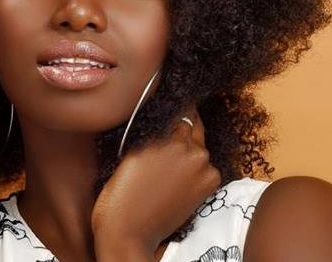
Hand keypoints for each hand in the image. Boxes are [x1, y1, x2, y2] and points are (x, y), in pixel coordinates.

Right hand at [91, 108, 220, 259]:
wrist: (129, 230)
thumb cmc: (122, 190)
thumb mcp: (135, 149)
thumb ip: (156, 131)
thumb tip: (170, 118)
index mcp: (171, 136)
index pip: (183, 110)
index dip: (179, 107)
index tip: (176, 102)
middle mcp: (192, 150)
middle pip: (193, 126)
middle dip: (183, 126)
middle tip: (167, 135)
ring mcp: (204, 168)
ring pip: (198, 147)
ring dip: (188, 149)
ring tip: (166, 161)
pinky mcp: (209, 185)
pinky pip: (204, 166)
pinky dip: (195, 167)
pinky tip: (175, 176)